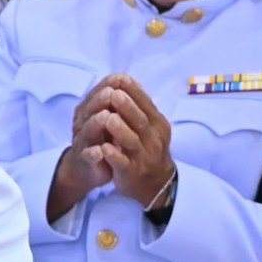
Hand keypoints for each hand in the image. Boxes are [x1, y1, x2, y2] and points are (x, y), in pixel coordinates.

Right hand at [48, 85, 119, 219]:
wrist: (91, 167)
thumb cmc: (105, 137)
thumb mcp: (111, 116)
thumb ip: (117, 100)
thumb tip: (128, 79)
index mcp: (91, 109)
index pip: (97, 93)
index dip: (108, 86)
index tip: (121, 78)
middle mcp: (84, 123)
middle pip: (90, 109)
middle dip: (100, 101)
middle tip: (111, 93)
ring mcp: (84, 142)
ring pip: (87, 130)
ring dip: (95, 123)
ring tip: (105, 116)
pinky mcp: (86, 161)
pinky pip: (87, 156)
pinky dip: (93, 154)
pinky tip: (100, 151)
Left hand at [88, 74, 174, 207]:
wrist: (156, 183)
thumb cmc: (149, 148)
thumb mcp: (151, 127)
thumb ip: (141, 107)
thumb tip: (128, 80)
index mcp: (157, 125)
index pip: (146, 105)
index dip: (134, 92)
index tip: (120, 78)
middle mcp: (153, 140)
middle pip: (140, 121)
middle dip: (127, 107)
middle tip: (114, 94)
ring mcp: (143, 157)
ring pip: (131, 142)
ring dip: (119, 130)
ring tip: (107, 118)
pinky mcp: (132, 173)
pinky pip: (123, 163)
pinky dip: (113, 156)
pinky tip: (103, 148)